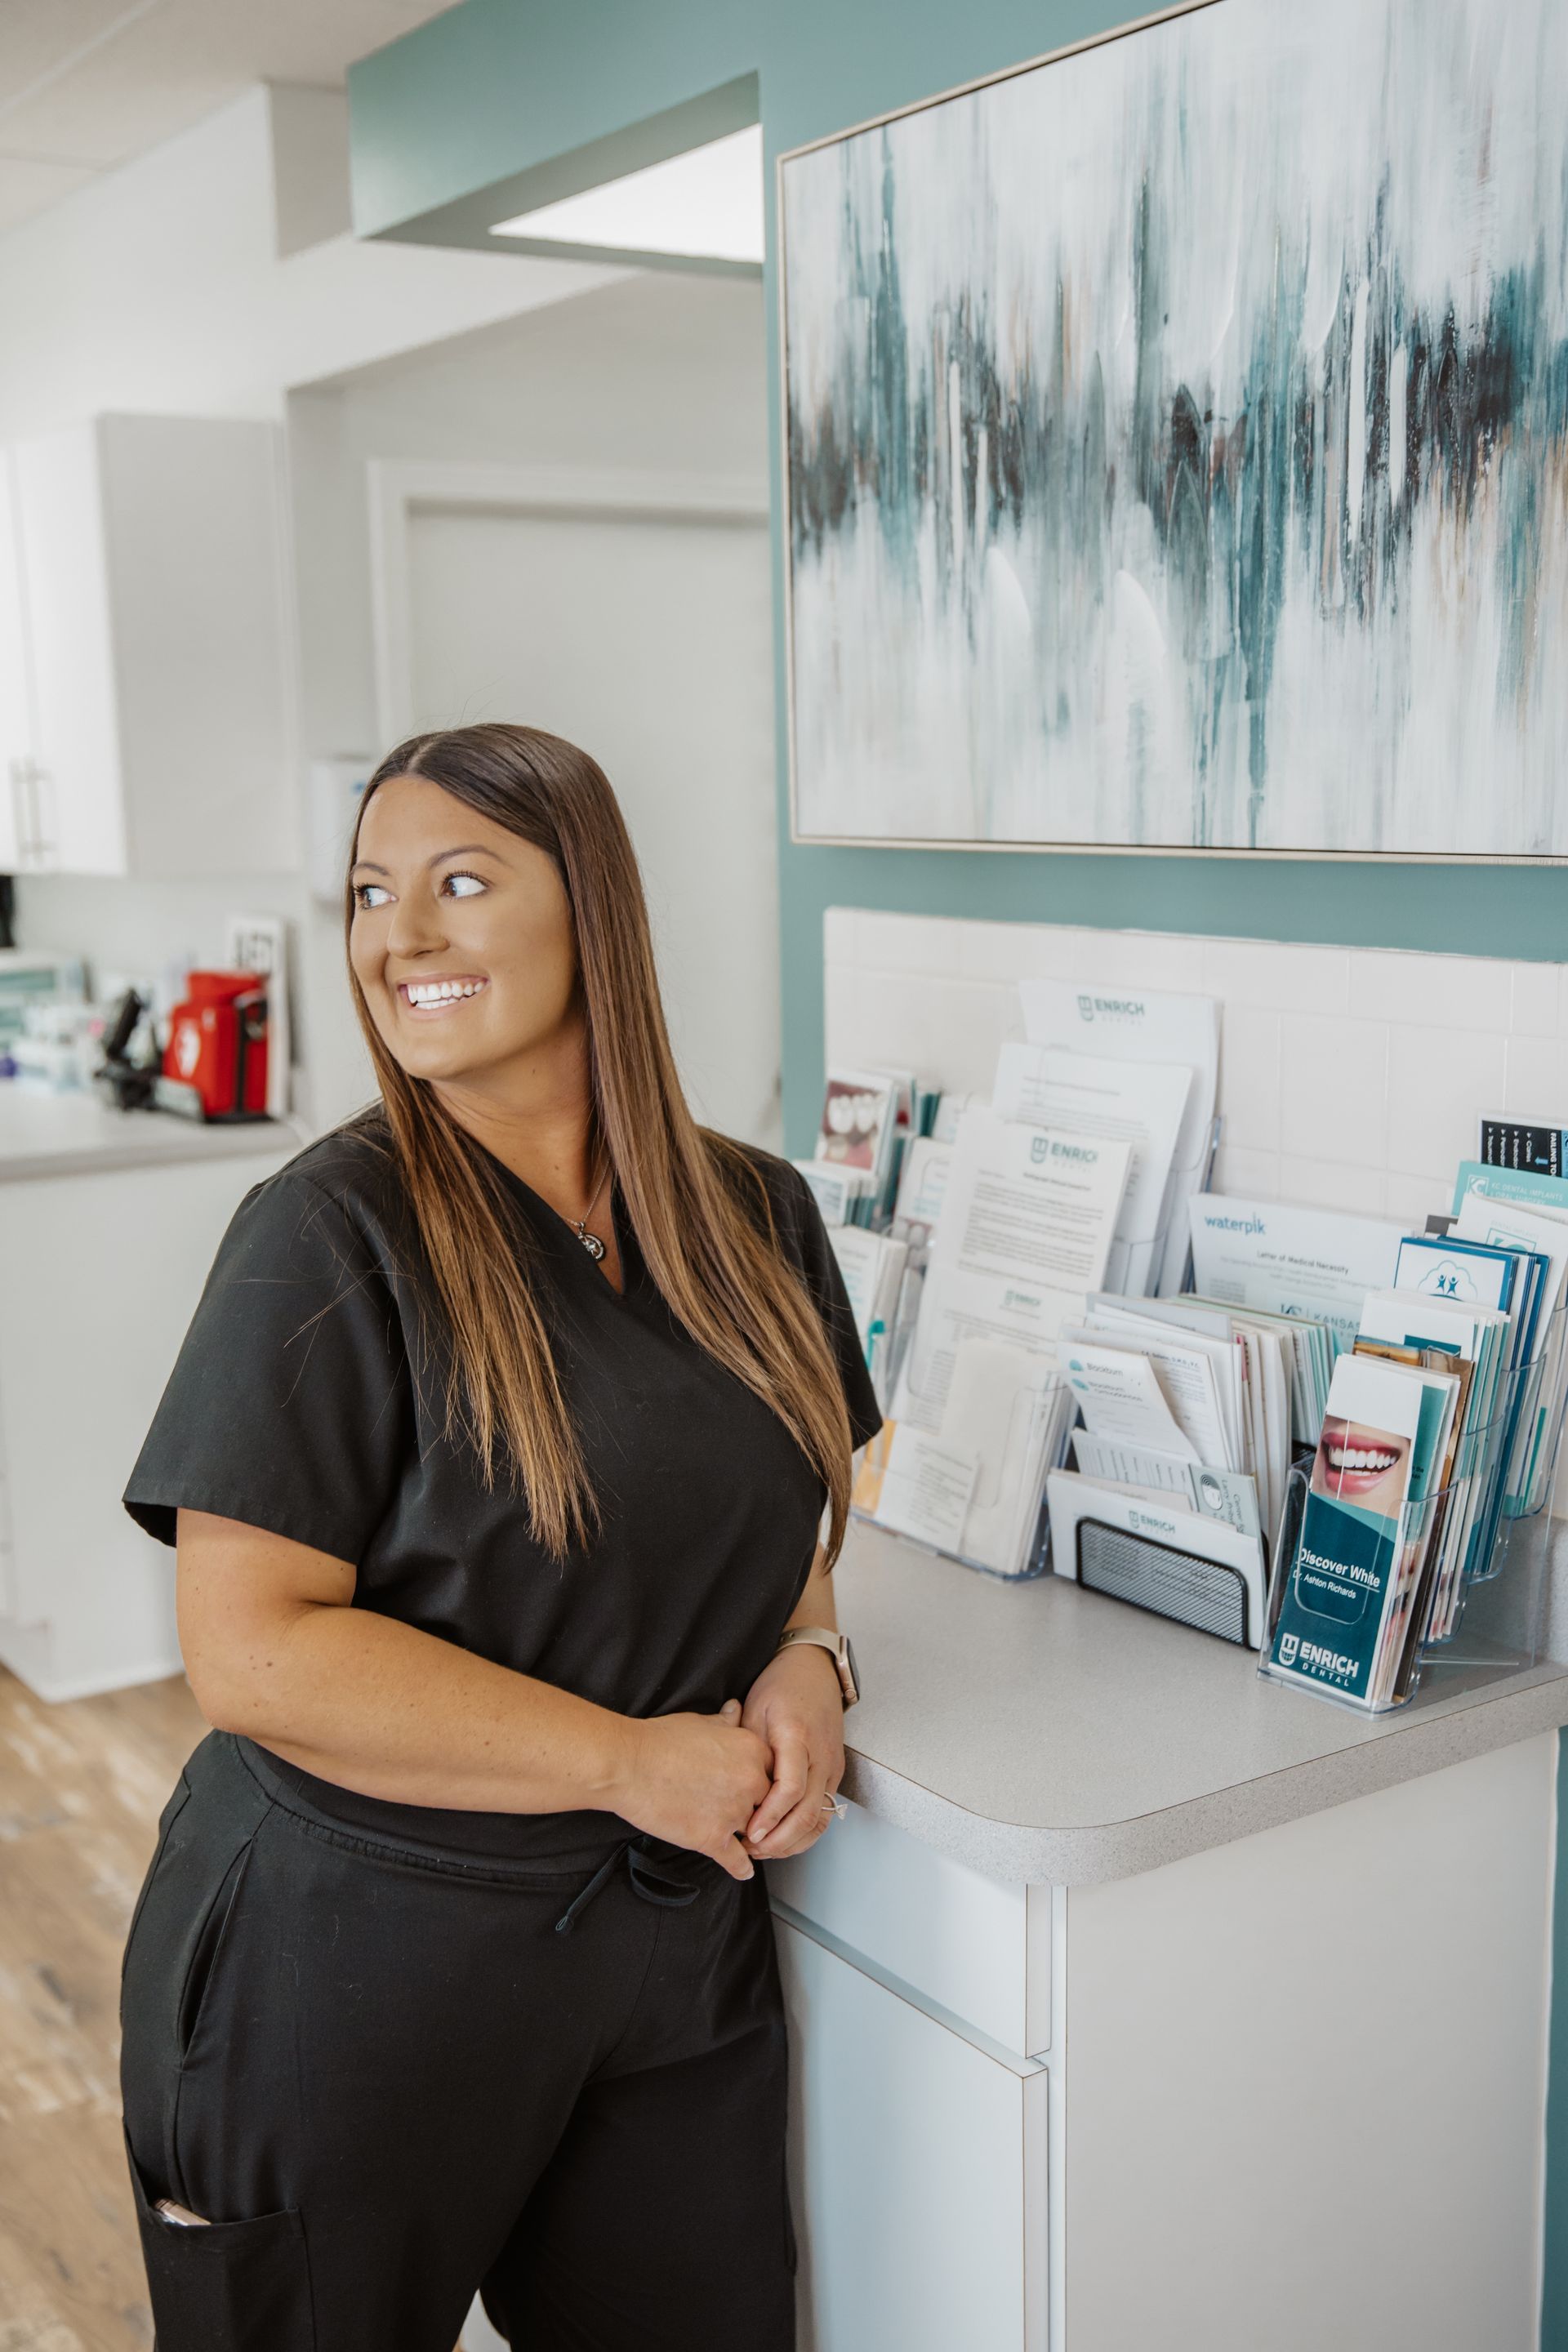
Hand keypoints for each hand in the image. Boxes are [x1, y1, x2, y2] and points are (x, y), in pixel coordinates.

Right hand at [613, 1702, 773, 1880]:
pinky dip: (742, 1868)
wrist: (629, 1765)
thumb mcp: (701, 1721)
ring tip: (748, 1842)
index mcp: (751, 1750)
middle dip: (758, 1808)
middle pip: (769, 1802)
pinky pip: (738, 1861)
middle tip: (748, 1812)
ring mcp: (733, 1813)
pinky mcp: (713, 1839)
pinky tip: (744, 1870)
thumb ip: (726, 1721)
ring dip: (750, 1837)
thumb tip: (735, 1710)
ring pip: (755, 1831)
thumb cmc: (659, 1740)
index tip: (757, 1787)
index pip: (775, 1771)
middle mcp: (750, 1782)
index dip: (763, 1779)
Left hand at [740, 1643, 845, 1860]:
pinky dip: (806, 1831)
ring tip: (764, 1849)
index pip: (790, 1789)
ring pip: (820, 1818)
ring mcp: (832, 1766)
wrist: (812, 1668)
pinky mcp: (836, 1772)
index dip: (769, 1817)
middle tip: (751, 1849)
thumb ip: (749, 1752)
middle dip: (778, 1839)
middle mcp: (821, 1755)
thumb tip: (737, 1792)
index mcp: (798, 1736)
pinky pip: (825, 1811)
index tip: (748, 1832)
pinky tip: (784, 1837)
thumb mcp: (755, 1712)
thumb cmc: (781, 1686)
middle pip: (807, 1812)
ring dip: (793, 1841)